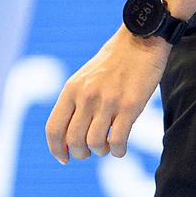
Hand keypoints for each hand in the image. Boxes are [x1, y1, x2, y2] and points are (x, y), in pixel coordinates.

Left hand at [46, 29, 170, 162]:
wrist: (141, 39)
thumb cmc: (115, 60)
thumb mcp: (86, 77)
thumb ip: (76, 101)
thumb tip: (70, 136)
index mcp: (72, 89)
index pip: (54, 129)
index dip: (56, 149)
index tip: (64, 158)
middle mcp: (87, 96)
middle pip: (74, 140)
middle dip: (81, 153)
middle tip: (91, 151)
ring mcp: (108, 101)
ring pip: (95, 143)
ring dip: (101, 151)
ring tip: (107, 146)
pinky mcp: (130, 106)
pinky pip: (117, 141)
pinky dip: (117, 151)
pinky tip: (120, 148)